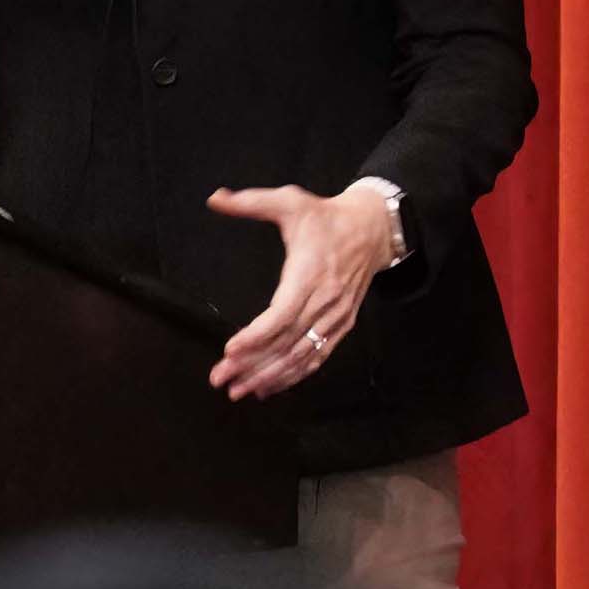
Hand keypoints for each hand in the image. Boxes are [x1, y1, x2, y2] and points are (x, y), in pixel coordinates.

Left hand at [203, 184, 397, 400]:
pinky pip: (317, 357)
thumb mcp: (290, 201)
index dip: (257, 335)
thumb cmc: (325, 217)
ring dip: (270, 377)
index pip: (283, 314)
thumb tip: (215, 198)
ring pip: (302, 356)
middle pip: (287, 342)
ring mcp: (336, 318)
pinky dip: (293, 376)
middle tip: (219, 378)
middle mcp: (326, 301)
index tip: (230, 349)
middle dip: (252, 364)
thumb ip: (251, 202)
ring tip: (238, 390)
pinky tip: (268, 387)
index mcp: (310, 274)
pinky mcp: (342, 326)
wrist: (374, 230)